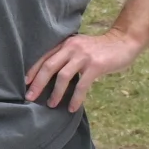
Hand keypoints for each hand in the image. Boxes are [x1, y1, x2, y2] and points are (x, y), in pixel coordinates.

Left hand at [23, 26, 142, 110]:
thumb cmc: (99, 48)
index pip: (44, 57)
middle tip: (29, 97)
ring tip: (51, 104)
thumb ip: (66, 56)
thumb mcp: (79, 47)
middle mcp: (71, 48)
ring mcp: (84, 56)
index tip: (25, 84)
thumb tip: (49, 76)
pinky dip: (75, 98)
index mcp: (65, 44)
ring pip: (63, 77)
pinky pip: (81, 85)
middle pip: (49, 67)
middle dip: (38, 84)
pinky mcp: (95, 65)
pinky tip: (72, 107)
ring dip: (56, 93)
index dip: (33, 71)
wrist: (123, 41)